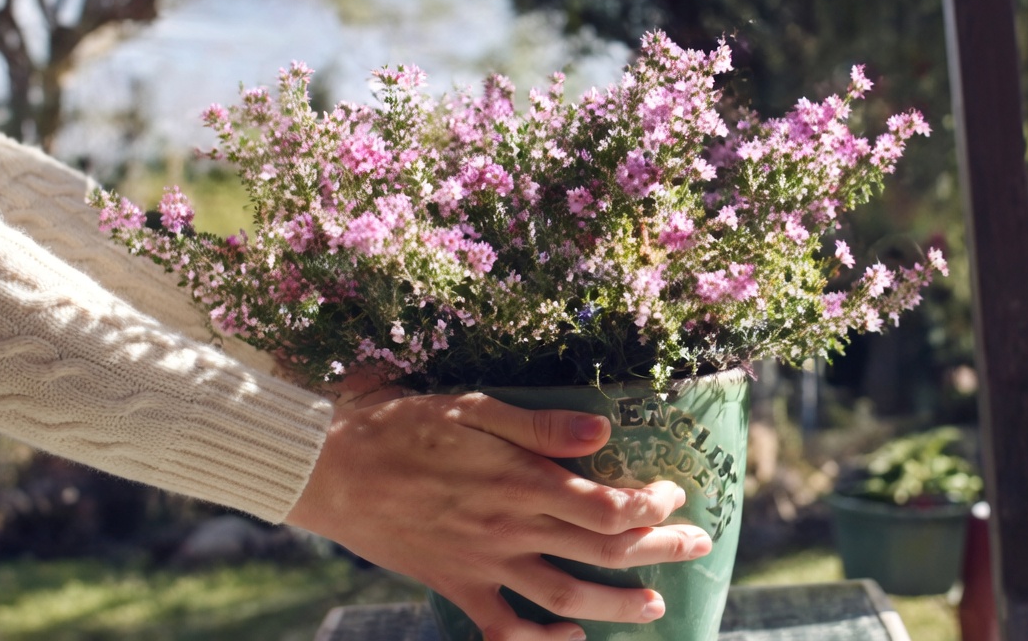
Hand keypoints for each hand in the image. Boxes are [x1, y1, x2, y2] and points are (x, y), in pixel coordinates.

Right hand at [285, 378, 712, 640]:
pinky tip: (568, 639)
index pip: (606, 506)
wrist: (329, 470)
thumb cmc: (401, 427)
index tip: (673, 493)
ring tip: (656, 608)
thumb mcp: (472, 408)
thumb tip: (604, 432)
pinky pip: (502, 626)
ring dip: (615, 604)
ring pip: (563, 594)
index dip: (650, 505)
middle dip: (658, 550)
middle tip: (698, 545)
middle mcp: (509, 528)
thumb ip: (541, 426)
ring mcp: (482, 562)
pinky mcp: (454, 584)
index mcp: (519, 480)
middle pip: (600, 549)